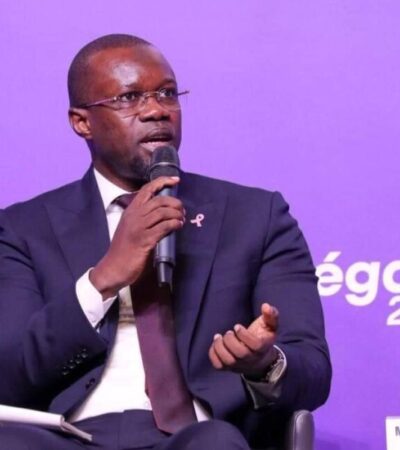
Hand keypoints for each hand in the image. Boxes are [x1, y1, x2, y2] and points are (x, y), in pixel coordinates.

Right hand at [90, 176, 183, 298]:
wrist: (113, 268)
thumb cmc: (123, 250)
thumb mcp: (130, 228)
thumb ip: (142, 218)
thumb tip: (163, 212)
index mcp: (130, 210)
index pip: (146, 189)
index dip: (162, 181)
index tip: (175, 180)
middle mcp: (134, 216)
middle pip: (159, 200)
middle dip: (175, 202)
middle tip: (182, 210)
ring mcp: (139, 228)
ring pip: (163, 212)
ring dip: (176, 214)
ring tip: (181, 219)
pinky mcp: (145, 240)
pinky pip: (164, 227)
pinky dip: (174, 224)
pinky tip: (178, 226)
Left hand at [208, 303, 278, 377]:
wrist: (260, 359)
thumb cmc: (263, 337)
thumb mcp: (270, 326)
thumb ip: (271, 315)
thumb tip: (265, 306)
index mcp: (262, 348)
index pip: (255, 345)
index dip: (244, 335)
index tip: (237, 326)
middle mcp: (251, 359)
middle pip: (240, 353)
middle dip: (231, 341)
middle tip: (228, 332)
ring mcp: (239, 364)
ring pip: (228, 361)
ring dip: (220, 347)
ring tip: (218, 337)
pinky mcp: (229, 367)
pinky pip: (219, 366)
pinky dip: (213, 355)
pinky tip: (215, 344)